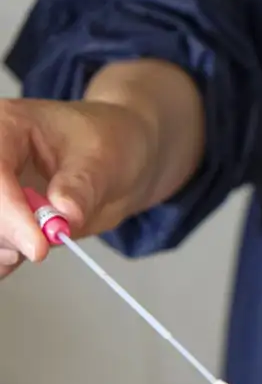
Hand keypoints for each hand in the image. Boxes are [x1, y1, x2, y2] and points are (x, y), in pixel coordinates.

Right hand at [0, 98, 154, 277]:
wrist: (126, 157)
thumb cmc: (112, 142)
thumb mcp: (104, 159)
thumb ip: (81, 187)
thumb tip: (63, 216)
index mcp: (8, 126)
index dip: (8, 212)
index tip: (37, 245)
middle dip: (5, 232)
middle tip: (41, 246)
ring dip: (4, 247)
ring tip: (41, 245)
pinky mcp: (5, 216)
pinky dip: (2, 257)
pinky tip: (20, 257)